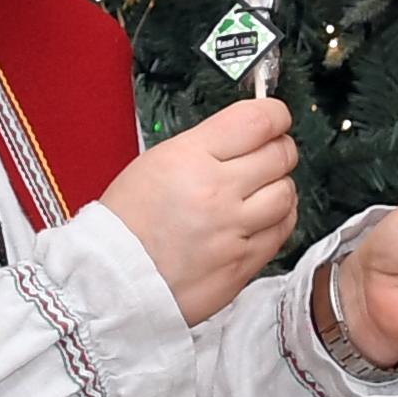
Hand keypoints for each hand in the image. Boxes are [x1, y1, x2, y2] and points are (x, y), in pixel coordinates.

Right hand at [98, 98, 300, 326]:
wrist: (110, 281)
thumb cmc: (125, 224)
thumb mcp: (156, 162)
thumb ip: (207, 146)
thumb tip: (248, 135)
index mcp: (190, 159)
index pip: (257, 121)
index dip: (274, 114)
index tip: (275, 119)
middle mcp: (217, 192)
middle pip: (280, 155)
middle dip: (279, 149)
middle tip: (269, 153)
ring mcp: (233, 230)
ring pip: (286, 193)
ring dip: (279, 186)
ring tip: (261, 189)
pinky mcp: (242, 263)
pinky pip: (282, 231)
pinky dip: (279, 218)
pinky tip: (262, 217)